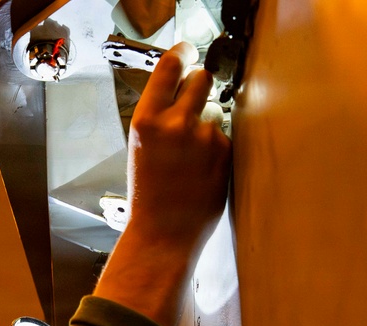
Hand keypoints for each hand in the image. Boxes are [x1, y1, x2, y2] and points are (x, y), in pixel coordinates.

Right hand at [94, 42, 232, 325]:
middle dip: (200, 85)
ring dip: (207, 127)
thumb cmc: (148, 196)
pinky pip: (224, 138)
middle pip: (201, 79)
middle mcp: (176, 124)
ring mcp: (204, 138)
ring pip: (215, 114)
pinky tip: (202, 172)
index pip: (169, 68)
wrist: (164, 234)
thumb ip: (159, 120)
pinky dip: (216, 150)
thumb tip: (180, 96)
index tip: (186, 51)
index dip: (181, 55)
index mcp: (147, 122)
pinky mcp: (225, 153)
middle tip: (194, 99)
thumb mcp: (140, 150)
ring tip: (191, 159)